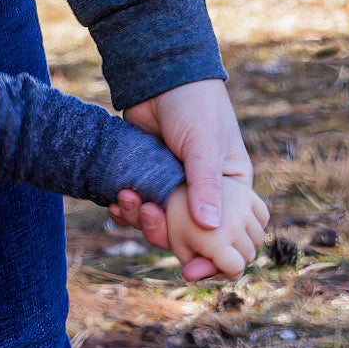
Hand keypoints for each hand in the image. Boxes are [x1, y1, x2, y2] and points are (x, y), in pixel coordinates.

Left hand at [110, 78, 265, 280]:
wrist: (161, 76)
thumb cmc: (196, 105)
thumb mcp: (205, 144)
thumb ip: (206, 185)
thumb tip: (209, 228)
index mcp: (232, 189)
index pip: (229, 237)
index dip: (213, 259)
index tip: (191, 271)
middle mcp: (204, 194)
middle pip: (189, 237)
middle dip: (164, 234)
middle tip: (149, 218)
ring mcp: (174, 189)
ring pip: (159, 225)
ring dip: (140, 219)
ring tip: (127, 198)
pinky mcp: (149, 181)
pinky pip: (139, 209)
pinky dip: (127, 208)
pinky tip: (116, 200)